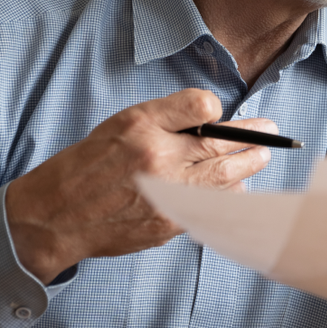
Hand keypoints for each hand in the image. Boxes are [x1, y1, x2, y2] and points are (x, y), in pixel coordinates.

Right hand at [5, 88, 272, 282]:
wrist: (56, 215)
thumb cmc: (88, 165)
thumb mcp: (119, 125)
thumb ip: (164, 119)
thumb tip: (211, 119)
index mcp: (141, 126)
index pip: (200, 106)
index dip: (215, 109)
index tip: (220, 114)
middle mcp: (156, 157)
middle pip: (220, 144)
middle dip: (251, 138)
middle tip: (269, 135)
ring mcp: (164, 192)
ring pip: (224, 177)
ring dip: (248, 166)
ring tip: (261, 158)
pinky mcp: (168, 221)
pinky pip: (211, 205)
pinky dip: (229, 195)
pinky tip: (238, 187)